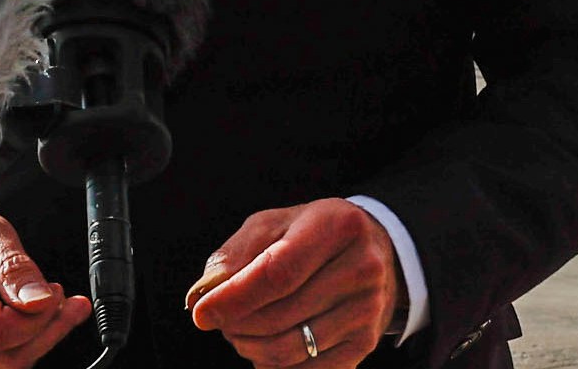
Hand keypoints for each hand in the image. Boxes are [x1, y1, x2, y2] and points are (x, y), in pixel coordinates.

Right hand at [0, 204, 90, 368]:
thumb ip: (15, 267)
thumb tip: (40, 302)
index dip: (38, 320)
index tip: (57, 295)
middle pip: (4, 359)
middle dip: (46, 332)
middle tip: (62, 300)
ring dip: (32, 342)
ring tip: (43, 307)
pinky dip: (12, 351)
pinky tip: (22, 323)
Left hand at [187, 200, 401, 368]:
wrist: (376, 252)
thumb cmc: (312, 234)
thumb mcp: (275, 223)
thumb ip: (236, 253)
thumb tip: (202, 294)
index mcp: (336, 226)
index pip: (277, 273)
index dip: (234, 298)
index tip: (202, 313)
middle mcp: (360, 267)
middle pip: (280, 315)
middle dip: (237, 325)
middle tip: (220, 321)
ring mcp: (367, 309)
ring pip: (291, 348)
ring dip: (251, 348)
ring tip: (239, 333)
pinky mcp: (365, 342)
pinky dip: (275, 366)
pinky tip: (264, 347)